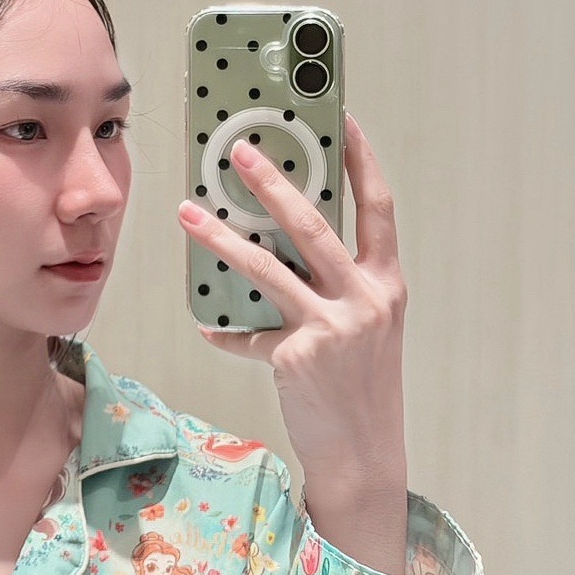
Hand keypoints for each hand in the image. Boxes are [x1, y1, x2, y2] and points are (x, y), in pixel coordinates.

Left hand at [177, 114, 408, 566]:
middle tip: (238, 150)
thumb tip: (283, 243)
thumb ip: (339, 283)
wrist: (365, 454)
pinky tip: (208, 326)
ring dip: (220, 237)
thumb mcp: (367, 326)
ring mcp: (332, 328)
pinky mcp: (297, 357)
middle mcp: (365, 298)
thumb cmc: (362, 384)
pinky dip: (226, 332)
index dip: (362, 161)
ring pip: (266, 268)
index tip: (341, 121)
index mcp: (387, 283)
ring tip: (187, 213)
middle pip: (312, 225)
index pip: (378, 207)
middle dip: (271, 181)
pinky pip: (247, 335)